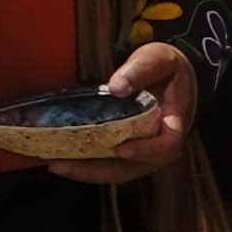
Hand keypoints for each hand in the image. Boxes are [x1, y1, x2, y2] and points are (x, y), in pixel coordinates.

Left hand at [17, 38, 197, 183]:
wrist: (170, 75)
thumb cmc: (167, 67)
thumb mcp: (158, 59)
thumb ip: (141, 69)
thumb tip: (116, 86)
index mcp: (173, 122)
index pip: (167, 145)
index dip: (146, 151)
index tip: (122, 149)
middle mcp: (160, 142)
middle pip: (135, 167)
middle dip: (99, 170)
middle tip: (66, 164)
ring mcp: (144, 149)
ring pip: (120, 171)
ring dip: (88, 172)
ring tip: (58, 165)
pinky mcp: (129, 148)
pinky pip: (111, 164)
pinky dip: (88, 166)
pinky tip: (65, 160)